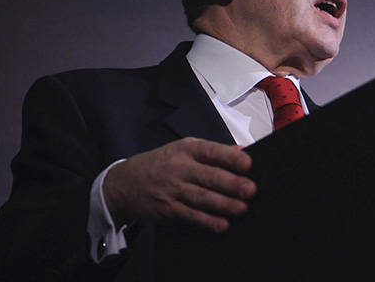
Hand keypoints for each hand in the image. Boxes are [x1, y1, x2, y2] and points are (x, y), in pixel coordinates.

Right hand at [102, 137, 255, 232]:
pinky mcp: (169, 209)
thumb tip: (243, 151)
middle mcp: (180, 168)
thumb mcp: (184, 150)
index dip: (230, 158)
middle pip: (209, 176)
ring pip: (202, 198)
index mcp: (187, 150)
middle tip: (250, 190)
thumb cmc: (161, 164)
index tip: (248, 164)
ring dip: (223, 204)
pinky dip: (207, 221)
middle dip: (231, 184)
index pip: (211, 151)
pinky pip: (191, 216)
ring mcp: (173, 190)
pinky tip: (221, 224)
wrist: (124, 183)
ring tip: (242, 208)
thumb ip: (214, 152)